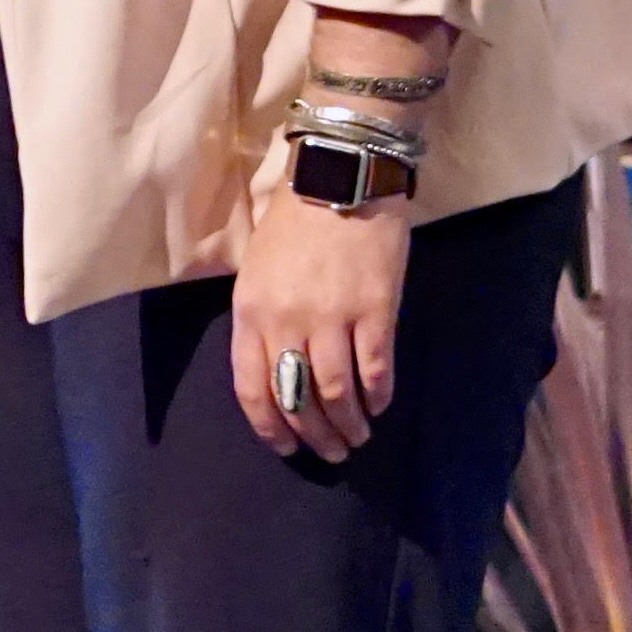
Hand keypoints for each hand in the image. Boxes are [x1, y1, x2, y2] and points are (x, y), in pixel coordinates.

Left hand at [232, 178, 409, 463]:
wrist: (340, 179)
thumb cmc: (293, 224)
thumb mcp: (254, 270)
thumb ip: (259, 318)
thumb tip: (270, 367)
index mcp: (250, 313)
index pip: (250, 388)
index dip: (269, 426)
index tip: (285, 448)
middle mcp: (286, 321)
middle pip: (296, 397)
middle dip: (314, 434)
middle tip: (332, 452)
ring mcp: (332, 317)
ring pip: (336, 391)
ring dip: (349, 423)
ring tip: (359, 436)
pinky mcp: (375, 310)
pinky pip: (376, 368)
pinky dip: (379, 394)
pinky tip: (381, 405)